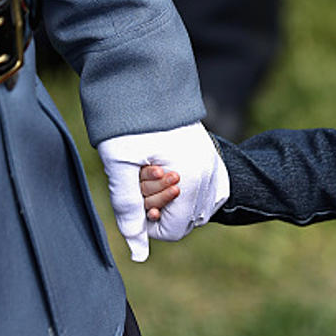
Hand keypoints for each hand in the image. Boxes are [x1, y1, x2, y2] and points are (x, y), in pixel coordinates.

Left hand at [97, 121, 229, 260]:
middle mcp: (211, 176)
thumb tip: (137, 254)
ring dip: (171, 197)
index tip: (134, 193)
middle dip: (158, 206)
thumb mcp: (120, 166)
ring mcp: (216, 166)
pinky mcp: (215, 158)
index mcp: (190, 180)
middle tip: (143, 172)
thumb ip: (128, 210)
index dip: (146, 220)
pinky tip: (168, 169)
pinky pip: (204, 192)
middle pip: (183, 220)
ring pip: (193, 207)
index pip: (171, 232)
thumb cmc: (129, 124)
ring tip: (155, 168)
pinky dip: (185, 188)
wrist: (146, 81)